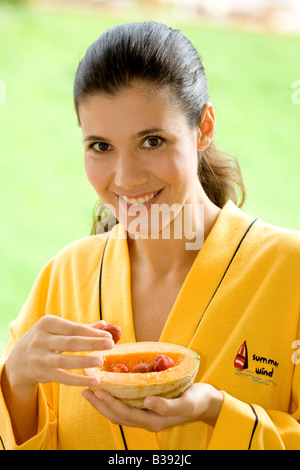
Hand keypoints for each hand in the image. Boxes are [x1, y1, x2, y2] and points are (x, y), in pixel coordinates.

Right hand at [5, 315, 113, 389]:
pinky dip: (79, 380)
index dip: (92, 332)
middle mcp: (41, 340)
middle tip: (111, 344)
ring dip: (84, 362)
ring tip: (101, 361)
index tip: (109, 335)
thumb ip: (80, 328)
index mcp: (46, 323)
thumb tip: (104, 325)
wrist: (18, 360)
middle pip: (70, 342)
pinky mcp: (42, 374)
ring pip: (65, 361)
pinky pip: (63, 378)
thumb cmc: (45, 340)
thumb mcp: (57, 329)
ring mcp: (40, 358)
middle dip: (92, 343)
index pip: (73, 328)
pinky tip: (95, 380)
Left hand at [81, 383, 223, 430]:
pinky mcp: (149, 407)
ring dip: (103, 403)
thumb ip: (167, 406)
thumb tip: (147, 402)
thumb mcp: (186, 403)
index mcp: (153, 420)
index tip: (96, 390)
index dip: (108, 403)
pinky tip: (110, 389)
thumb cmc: (198, 401)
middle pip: (117, 415)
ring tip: (91, 390)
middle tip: (85, 390)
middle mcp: (147, 420)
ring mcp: (147, 415)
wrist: (208, 402)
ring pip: (119, 412)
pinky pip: (126, 406)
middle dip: (100, 404)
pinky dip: (114, 399)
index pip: (124, 414)